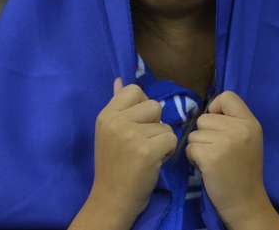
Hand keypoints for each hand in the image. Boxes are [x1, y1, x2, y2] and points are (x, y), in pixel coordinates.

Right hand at [89, 78, 177, 223]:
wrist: (111, 198)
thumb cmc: (113, 164)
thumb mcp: (109, 131)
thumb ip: (117, 104)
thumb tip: (119, 80)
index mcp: (107, 114)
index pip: (134, 90)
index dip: (142, 106)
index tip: (137, 124)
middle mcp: (117, 121)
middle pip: (154, 105)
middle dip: (155, 124)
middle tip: (142, 143)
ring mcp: (131, 136)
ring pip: (165, 124)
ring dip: (162, 139)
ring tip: (147, 154)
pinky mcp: (147, 151)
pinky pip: (171, 139)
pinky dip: (168, 152)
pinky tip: (154, 162)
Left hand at [186, 91, 278, 227]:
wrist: (246, 201)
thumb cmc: (243, 170)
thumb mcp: (248, 139)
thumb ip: (233, 122)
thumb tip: (207, 110)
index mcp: (250, 122)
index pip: (227, 96)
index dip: (216, 108)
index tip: (218, 126)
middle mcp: (240, 129)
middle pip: (204, 118)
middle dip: (205, 133)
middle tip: (216, 150)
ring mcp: (225, 142)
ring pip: (194, 133)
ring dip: (198, 147)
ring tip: (212, 159)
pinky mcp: (211, 157)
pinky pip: (190, 147)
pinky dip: (193, 157)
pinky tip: (205, 167)